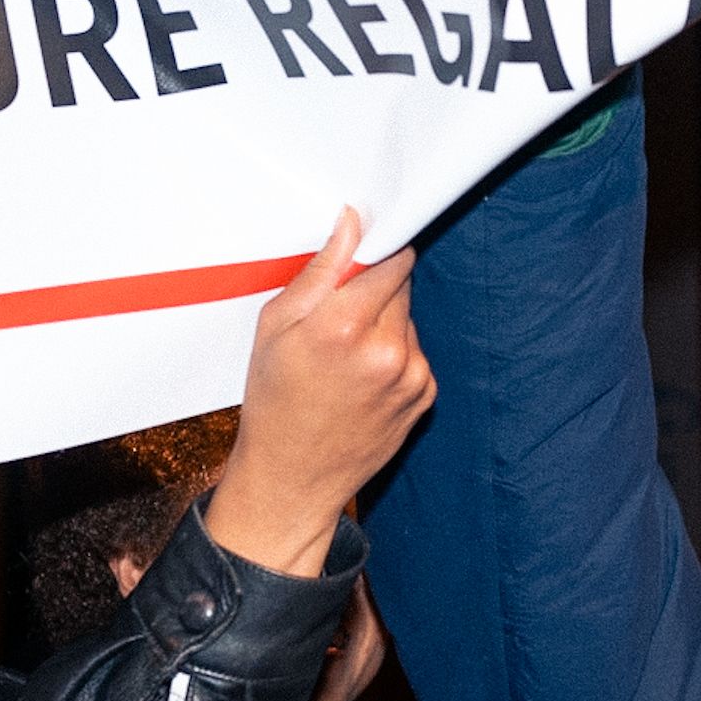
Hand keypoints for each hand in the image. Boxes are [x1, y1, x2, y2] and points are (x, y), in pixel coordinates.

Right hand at [201, 208, 435, 579]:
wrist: (294, 478)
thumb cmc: (275, 401)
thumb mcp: (275, 328)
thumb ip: (319, 272)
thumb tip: (353, 222)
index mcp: (344, 327)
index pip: (390, 258)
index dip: (373, 254)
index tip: (357, 259)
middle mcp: (387, 350)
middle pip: (401, 284)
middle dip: (373, 290)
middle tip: (336, 319)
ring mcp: (412, 376)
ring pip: (407, 318)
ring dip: (384, 323)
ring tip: (345, 356)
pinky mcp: (425, 394)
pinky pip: (414, 351)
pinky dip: (394, 355)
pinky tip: (361, 379)